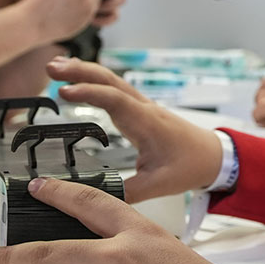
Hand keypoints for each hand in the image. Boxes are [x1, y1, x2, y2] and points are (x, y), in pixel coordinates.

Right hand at [48, 57, 222, 201]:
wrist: (213, 155)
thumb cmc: (192, 164)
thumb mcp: (159, 185)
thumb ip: (128, 192)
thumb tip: (98, 195)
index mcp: (147, 122)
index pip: (114, 100)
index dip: (88, 93)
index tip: (63, 93)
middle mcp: (143, 108)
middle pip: (109, 79)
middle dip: (79, 70)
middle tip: (51, 67)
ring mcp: (141, 105)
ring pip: (110, 79)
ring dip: (84, 71)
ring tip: (56, 68)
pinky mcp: (138, 108)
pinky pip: (114, 87)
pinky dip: (93, 79)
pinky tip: (78, 78)